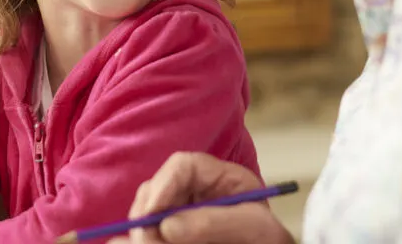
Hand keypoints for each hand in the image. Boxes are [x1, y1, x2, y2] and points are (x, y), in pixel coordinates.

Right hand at [108, 152, 293, 243]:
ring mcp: (182, 213)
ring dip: (143, 229)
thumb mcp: (253, 228)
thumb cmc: (268, 239)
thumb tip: (167, 225)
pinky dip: (142, 238)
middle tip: (144, 239)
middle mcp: (196, 191)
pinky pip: (149, 231)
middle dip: (146, 213)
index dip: (162, 184)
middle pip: (157, 188)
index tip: (152, 214)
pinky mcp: (173, 232)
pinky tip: (133, 243)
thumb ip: (214, 223)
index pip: (183, 165)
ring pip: (147, 212)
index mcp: (219, 178)